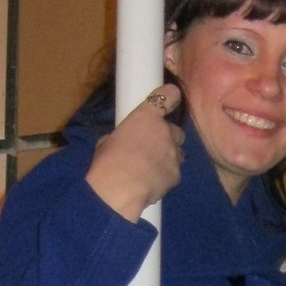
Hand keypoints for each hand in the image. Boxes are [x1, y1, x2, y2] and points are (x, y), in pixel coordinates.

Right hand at [86, 85, 183, 220]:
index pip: (169, 95)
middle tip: (153, 147)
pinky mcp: (176, 175)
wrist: (119, 190)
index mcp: (146, 116)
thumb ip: (122, 137)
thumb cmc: (108, 162)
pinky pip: (174, 172)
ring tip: (153, 167)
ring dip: (169, 156)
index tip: (169, 100)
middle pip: (176, 131)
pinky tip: (154, 183)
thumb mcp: (108, 142)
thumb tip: (122, 143)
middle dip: (167, 138)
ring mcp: (173, 153)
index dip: (170, 97)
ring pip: (177, 152)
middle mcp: (165, 131)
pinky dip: (167, 176)